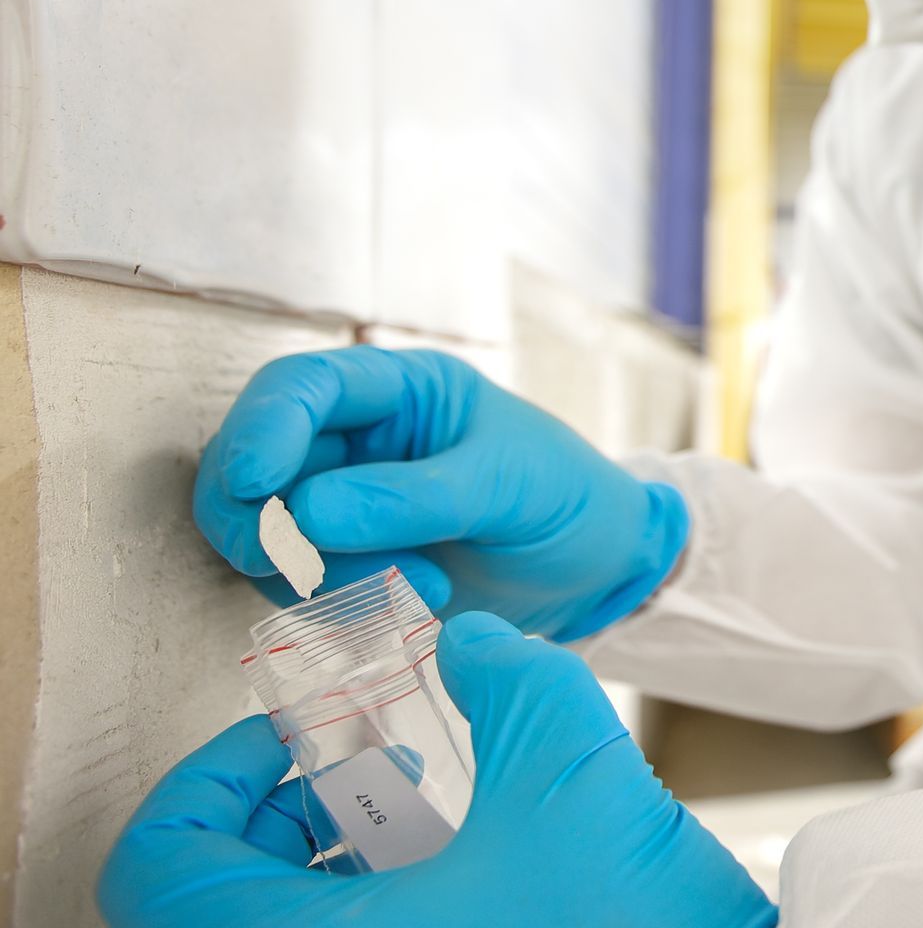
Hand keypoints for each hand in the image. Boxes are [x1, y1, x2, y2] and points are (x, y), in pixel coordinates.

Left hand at [98, 613, 777, 927]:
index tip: (289, 742)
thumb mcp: (559, 746)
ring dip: (325, 862)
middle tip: (352, 766)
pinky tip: (461, 857)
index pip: (159, 865)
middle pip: (209, 901)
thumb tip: (464, 643)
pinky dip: (373, 901)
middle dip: (279, 814)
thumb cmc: (628, 907)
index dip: (209, 781)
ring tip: (416, 807)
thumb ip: (496, 666)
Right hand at [195, 346, 685, 640]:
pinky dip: (338, 605)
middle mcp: (355, 441)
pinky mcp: (345, 566)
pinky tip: (415, 606)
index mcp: (397, 390)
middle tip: (307, 565)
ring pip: (266, 537)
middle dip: (264, 520)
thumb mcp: (506, 486)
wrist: (598, 569)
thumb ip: (411, 498)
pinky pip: (297, 588)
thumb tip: (300, 516)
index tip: (254, 486)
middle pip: (252, 466)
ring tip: (422, 585)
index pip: (298, 388)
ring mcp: (342, 505)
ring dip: (321, 574)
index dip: (260, 430)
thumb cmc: (566, 499)